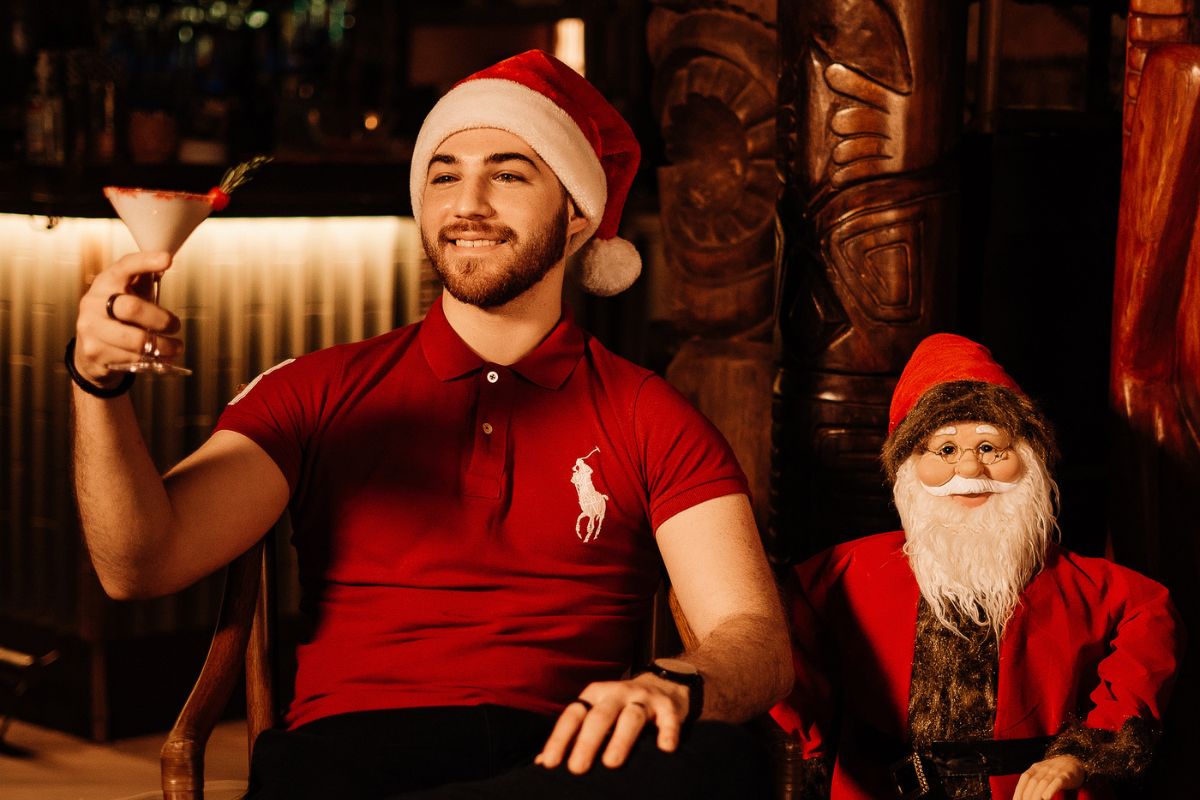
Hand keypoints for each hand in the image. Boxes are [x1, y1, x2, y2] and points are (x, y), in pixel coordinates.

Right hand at [74, 252, 180, 384]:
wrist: (91, 351)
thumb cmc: (118, 317)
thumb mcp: (129, 294)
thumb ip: (143, 279)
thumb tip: (165, 261)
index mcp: (106, 282)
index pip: (125, 267)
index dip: (145, 262)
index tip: (167, 259)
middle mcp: (93, 302)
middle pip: (132, 308)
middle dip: (161, 320)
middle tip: (175, 326)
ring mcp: (91, 328)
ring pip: (136, 340)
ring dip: (163, 346)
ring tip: (176, 347)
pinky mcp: (94, 351)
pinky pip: (132, 358)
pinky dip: (152, 360)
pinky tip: (161, 358)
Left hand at [535, 672, 688, 774]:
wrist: (665, 685)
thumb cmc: (621, 709)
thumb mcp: (596, 714)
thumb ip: (573, 737)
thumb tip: (542, 763)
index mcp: (595, 696)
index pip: (573, 715)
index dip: (560, 738)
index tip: (550, 763)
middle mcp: (617, 694)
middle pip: (600, 716)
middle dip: (587, 742)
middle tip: (577, 768)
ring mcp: (644, 699)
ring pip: (631, 717)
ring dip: (621, 739)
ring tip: (611, 764)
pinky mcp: (669, 706)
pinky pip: (668, 718)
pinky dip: (667, 732)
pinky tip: (665, 749)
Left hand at [1013, 755, 1085, 799]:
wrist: (1074, 761)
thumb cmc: (1055, 771)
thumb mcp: (1042, 773)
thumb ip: (1034, 782)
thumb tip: (1025, 796)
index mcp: (1035, 768)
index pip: (1024, 778)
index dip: (1019, 790)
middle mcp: (1044, 768)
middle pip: (1032, 782)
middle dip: (1027, 796)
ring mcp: (1054, 771)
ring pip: (1043, 783)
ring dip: (1037, 795)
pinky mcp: (1065, 776)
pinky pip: (1057, 782)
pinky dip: (1050, 790)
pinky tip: (1046, 797)